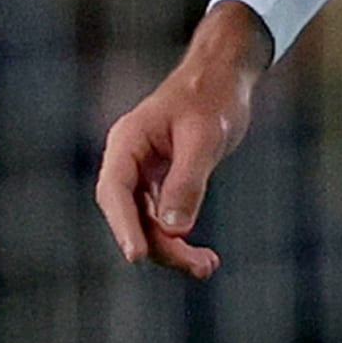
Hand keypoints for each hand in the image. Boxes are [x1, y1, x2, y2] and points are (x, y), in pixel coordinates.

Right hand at [97, 2, 270, 278]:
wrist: (225, 75)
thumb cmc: (213, 97)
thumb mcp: (205, 137)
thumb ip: (188, 181)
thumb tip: (175, 230)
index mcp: (127, 141)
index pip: (116, 190)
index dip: (123, 225)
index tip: (137, 255)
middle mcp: (128, 160)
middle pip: (130, 215)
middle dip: (159, 245)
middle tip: (199, 266)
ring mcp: (142, 173)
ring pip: (146, 221)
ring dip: (172, 248)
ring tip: (207, 267)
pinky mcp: (160, 182)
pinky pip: (161, 218)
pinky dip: (178, 237)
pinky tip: (202, 257)